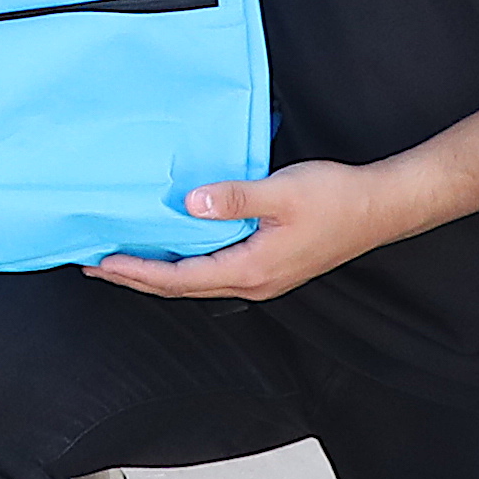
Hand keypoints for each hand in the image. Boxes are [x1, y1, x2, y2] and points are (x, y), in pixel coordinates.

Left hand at [87, 161, 420, 302]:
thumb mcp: (280, 191)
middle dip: (137, 276)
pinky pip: (216, 269)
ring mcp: (263, 277)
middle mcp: (254, 281)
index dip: (137, 271)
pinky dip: (186, 262)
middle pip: (182, 287)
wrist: (381, 206)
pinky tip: (175, 245)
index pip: (178, 279)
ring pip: (198, 281)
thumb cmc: (337, 199)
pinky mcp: (270, 264)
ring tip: (126, 258)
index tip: (101, 262)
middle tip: (96, 264)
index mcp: (251, 269)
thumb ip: (232, 198)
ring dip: (160, 271)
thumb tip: (189, 203)